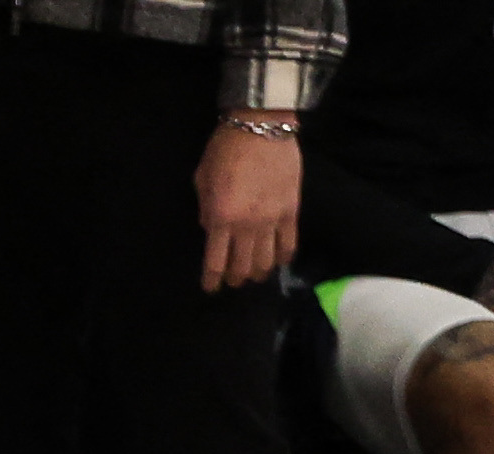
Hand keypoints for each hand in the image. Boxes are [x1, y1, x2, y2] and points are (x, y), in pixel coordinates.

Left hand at [196, 116, 299, 290]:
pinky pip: (289, 244)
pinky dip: (284, 258)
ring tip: (255, 272)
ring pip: (266, 261)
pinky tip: (279, 261)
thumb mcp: (202, 179)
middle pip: (242, 267)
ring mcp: (271, 220)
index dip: (212, 281)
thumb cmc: (225, 148)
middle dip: (236, 278)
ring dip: (259, 272)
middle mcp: (246, 226)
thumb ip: (206, 209)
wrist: (261, 125)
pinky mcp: (291, 211)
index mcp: (220, 218)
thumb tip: (211, 230)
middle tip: (234, 279)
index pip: (215, 263)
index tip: (211, 288)